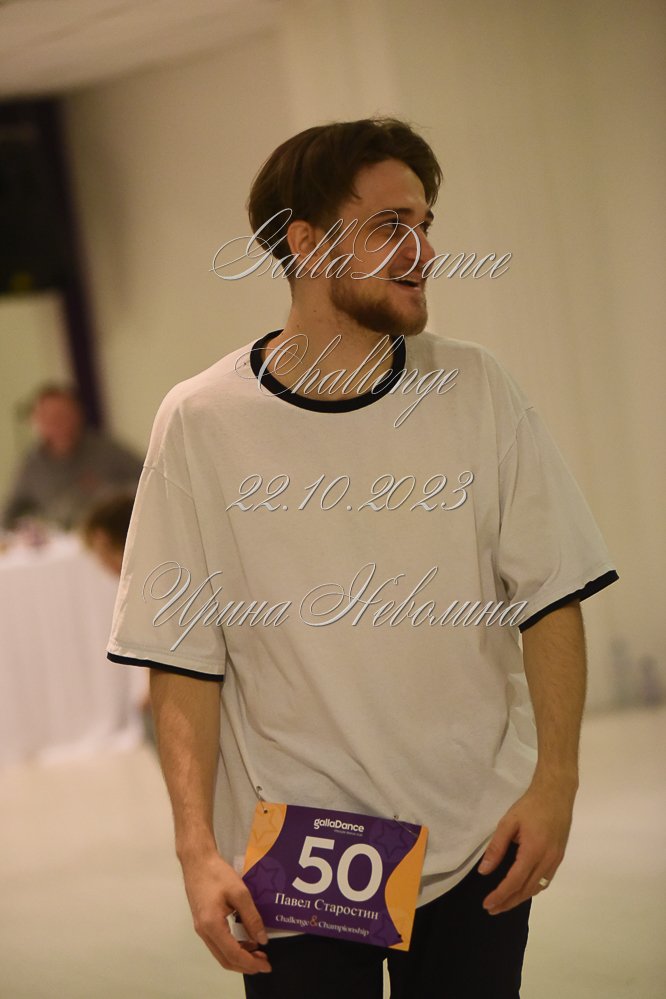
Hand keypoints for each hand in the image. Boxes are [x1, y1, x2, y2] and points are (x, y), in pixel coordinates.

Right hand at [180, 849, 271, 974]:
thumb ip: (252, 917)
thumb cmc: (218, 874)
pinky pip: (218, 943)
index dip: (251, 963)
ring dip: (239, 957)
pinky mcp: (203, 923)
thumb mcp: (240, 893)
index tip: (267, 966)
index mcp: (212, 926)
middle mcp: (204, 932)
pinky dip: (232, 947)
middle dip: (246, 965)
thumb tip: (262, 940)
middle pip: (225, 959)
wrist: (197, 861)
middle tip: (265, 963)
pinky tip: (245, 940)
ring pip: (221, 953)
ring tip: (258, 952)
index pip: (233, 953)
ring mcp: (201, 929)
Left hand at [477, 779, 575, 914]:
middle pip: (526, 890)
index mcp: (534, 851)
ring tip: (504, 903)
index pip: (515, 881)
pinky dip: (531, 889)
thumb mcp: (508, 822)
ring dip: (520, 898)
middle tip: (492, 909)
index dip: (501, 895)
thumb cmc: (530, 806)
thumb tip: (484, 871)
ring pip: (537, 888)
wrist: (556, 794)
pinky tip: (522, 890)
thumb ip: (496, 847)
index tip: (487, 904)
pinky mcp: (558, 858)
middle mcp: (547, 860)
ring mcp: (555, 861)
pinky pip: (545, 881)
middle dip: (508, 902)